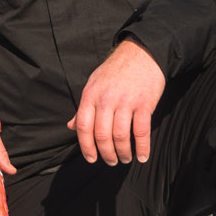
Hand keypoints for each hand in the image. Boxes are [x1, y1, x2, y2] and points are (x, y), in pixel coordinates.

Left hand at [68, 39, 165, 164]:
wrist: (141, 53)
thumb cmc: (115, 71)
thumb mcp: (93, 84)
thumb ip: (83, 107)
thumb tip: (70, 126)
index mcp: (90, 95)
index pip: (82, 126)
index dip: (85, 146)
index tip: (91, 159)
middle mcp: (106, 100)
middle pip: (101, 135)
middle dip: (106, 153)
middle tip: (110, 162)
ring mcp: (126, 102)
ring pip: (120, 136)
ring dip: (123, 152)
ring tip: (125, 159)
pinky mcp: (145, 103)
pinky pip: (141, 131)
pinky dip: (142, 147)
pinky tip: (142, 156)